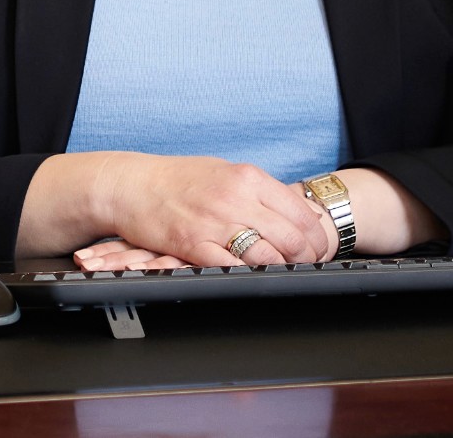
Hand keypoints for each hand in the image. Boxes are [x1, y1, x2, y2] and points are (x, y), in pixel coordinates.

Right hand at [77, 154, 329, 267]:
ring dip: (281, 270)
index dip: (315, 233)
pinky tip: (254, 281)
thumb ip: (254, 189)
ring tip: (287, 275)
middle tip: (309, 266)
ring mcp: (215, 222)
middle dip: (306, 257)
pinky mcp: (194, 245)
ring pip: (265, 255)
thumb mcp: (223, 171)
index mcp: (246, 177)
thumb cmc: (177, 178)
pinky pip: (231, 268)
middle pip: (289, 235)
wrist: (133, 184)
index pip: (298, 208)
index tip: (319, 245)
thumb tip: (285, 207)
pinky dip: (248, 277)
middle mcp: (235, 198)